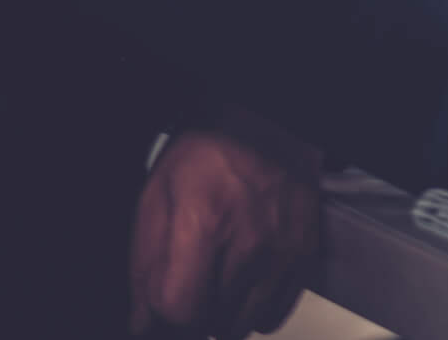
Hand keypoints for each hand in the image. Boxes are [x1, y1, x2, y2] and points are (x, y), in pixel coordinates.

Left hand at [130, 111, 321, 338]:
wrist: (268, 129)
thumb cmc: (209, 154)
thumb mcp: (157, 196)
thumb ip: (145, 264)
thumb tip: (143, 322)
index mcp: (204, 221)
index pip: (181, 308)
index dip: (163, 315)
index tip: (162, 306)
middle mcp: (250, 240)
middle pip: (209, 321)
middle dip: (191, 312)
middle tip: (188, 284)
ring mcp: (282, 250)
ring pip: (241, 325)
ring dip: (221, 314)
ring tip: (216, 282)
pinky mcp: (304, 254)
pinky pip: (274, 315)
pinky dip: (253, 310)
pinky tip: (243, 283)